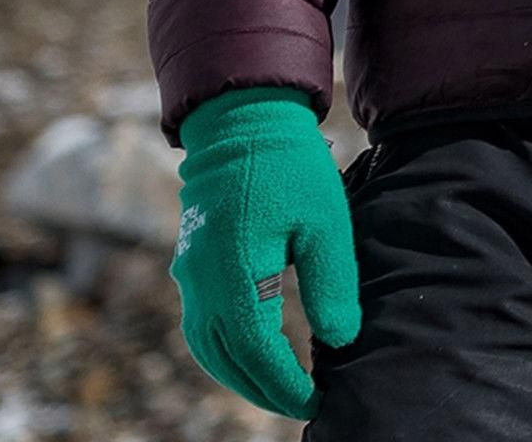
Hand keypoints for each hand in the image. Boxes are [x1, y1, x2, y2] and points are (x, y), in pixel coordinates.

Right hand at [169, 86, 360, 416]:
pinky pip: (201, 326)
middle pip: (227, 360)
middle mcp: (202, 283)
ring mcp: (190, 276)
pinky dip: (226, 351)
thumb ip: (331, 284)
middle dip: (264, 390)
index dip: (285, 384)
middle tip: (302, 406)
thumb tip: (341, 340)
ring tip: (280, 391)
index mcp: (235, 275)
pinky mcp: (191, 267)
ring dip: (241, 376)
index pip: (257, 351)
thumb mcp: (326, 223)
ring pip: (208, 348)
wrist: (242, 124)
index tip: (316, 400)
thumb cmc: (290, 170)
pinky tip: (253, 356)